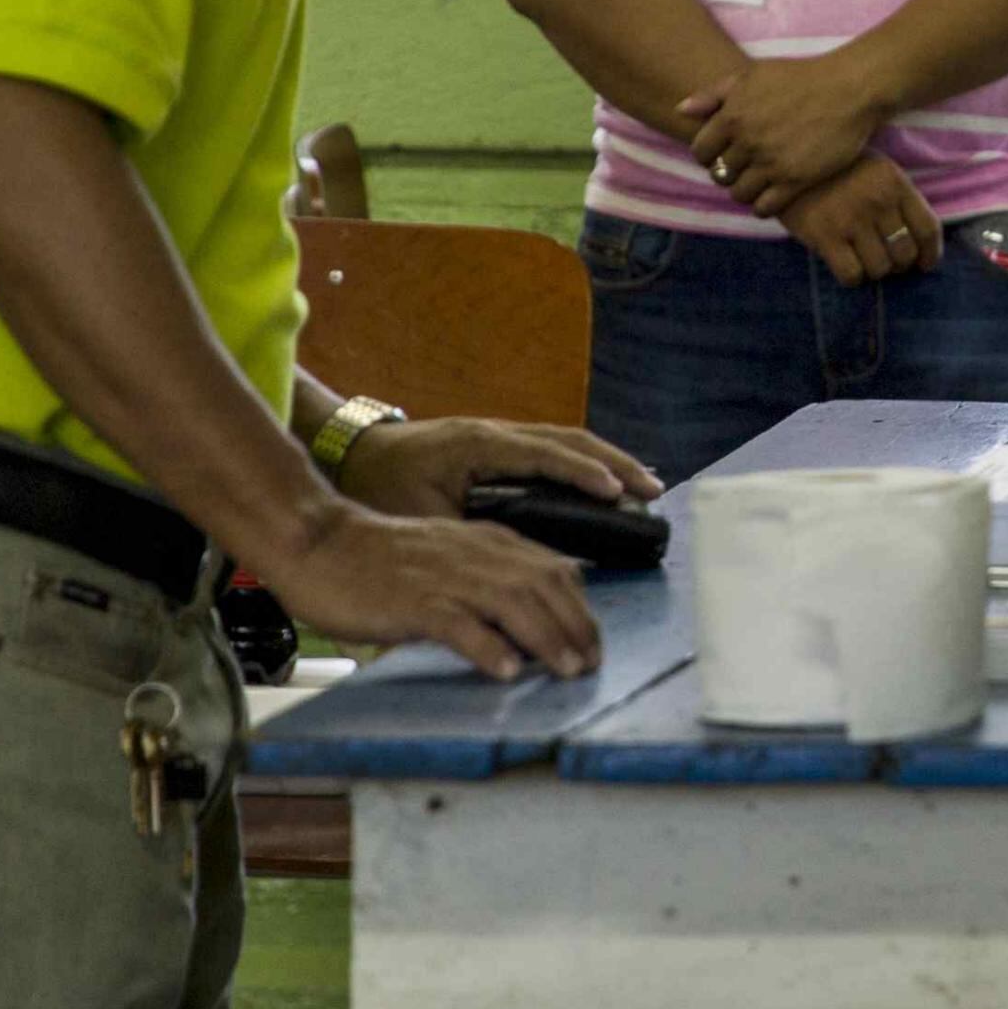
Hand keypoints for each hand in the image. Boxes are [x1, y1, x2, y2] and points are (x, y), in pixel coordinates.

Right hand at [254, 501, 604, 682]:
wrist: (320, 544)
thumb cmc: (380, 561)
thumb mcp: (446, 560)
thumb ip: (484, 582)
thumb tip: (525, 626)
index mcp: (485, 541)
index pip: (551, 568)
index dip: (579, 607)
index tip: (593, 643)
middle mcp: (473, 553)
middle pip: (543, 583)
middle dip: (575, 625)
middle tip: (591, 664)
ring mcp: (443, 575)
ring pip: (512, 601)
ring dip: (546, 636)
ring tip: (567, 669)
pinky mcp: (412, 599)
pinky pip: (458, 623)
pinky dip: (487, 646)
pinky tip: (506, 671)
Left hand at [332, 414, 662, 515]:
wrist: (353, 452)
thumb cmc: (380, 487)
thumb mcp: (417, 517)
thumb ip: (461, 540)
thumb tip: (501, 576)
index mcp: (478, 445)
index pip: (544, 454)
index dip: (582, 474)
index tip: (617, 493)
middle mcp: (496, 432)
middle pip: (569, 439)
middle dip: (614, 463)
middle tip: (654, 488)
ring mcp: (500, 434)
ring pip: (566, 440)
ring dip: (606, 461)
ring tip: (645, 485)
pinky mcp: (499, 445)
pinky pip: (553, 448)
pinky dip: (585, 463)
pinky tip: (606, 483)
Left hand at [680, 55, 891, 209]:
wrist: (849, 89)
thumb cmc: (800, 77)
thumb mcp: (752, 76)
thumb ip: (714, 94)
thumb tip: (680, 110)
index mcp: (733, 116)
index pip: (700, 151)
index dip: (708, 155)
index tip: (722, 153)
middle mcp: (748, 142)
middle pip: (719, 175)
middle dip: (727, 173)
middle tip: (743, 168)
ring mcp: (771, 163)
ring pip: (739, 194)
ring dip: (744, 191)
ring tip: (757, 182)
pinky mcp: (795, 181)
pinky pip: (765, 207)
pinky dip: (763, 205)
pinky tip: (773, 195)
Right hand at [778, 154, 942, 286]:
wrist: (787, 162)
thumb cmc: (836, 169)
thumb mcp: (875, 169)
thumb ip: (897, 199)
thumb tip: (918, 244)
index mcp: (895, 181)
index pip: (928, 228)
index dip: (931, 254)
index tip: (925, 264)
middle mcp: (877, 201)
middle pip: (905, 254)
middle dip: (899, 264)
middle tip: (886, 261)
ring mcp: (851, 219)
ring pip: (879, 268)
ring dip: (873, 270)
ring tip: (862, 259)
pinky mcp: (824, 236)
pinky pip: (851, 275)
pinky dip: (852, 277)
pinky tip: (845, 264)